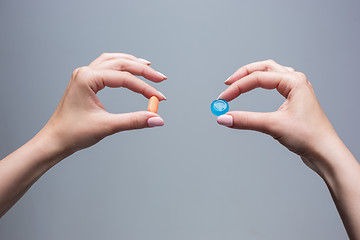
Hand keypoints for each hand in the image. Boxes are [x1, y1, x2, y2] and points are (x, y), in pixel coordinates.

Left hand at [40, 53, 166, 155]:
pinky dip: (120, 67)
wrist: (55, 140)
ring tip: (148, 68)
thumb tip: (157, 119)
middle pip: (120, 63)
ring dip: (131, 63)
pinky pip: (106, 67)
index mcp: (87, 78)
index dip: (145, 88)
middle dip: (142, 71)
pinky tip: (128, 69)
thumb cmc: (73, 133)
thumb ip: (134, 121)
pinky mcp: (86, 82)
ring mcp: (84, 75)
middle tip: (161, 79)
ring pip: (113, 61)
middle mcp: (85, 72)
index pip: (124, 78)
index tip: (160, 98)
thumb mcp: (107, 126)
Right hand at [217, 60, 338, 175]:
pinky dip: (263, 83)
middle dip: (244, 75)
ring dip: (254, 75)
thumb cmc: (309, 136)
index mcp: (293, 81)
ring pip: (271, 73)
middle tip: (228, 83)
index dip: (237, 88)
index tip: (223, 99)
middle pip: (264, 68)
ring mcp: (297, 90)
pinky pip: (276, 84)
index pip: (257, 78)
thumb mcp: (273, 126)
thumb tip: (224, 118)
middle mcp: (296, 81)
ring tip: (240, 81)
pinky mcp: (295, 100)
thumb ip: (246, 120)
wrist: (325, 152)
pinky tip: (260, 86)